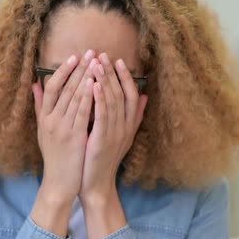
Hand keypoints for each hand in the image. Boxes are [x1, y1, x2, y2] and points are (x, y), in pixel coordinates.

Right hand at [32, 50, 96, 200]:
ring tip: (96, 62)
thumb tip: (35, 84)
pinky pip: (82, 113)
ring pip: (74, 97)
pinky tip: (95, 84)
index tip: (74, 57)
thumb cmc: (55, 156)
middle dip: (79, 69)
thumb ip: (40, 106)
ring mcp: (61, 128)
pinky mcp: (73, 137)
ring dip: (86, 77)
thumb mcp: (43, 130)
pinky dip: (88, 97)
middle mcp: (51, 120)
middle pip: (65, 88)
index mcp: (44, 117)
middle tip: (90, 52)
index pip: (52, 87)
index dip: (63, 71)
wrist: (59, 183)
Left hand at [79, 53, 147, 200]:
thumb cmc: (102, 158)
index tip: (117, 60)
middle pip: (120, 94)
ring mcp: (115, 134)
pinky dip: (99, 98)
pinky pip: (102, 115)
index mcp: (129, 125)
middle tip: (102, 54)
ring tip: (96, 63)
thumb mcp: (121, 136)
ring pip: (111, 101)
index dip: (125, 77)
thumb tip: (145, 96)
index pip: (131, 95)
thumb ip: (133, 116)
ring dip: (104, 80)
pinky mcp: (102, 140)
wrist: (95, 184)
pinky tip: (93, 84)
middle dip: (111, 73)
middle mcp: (125, 127)